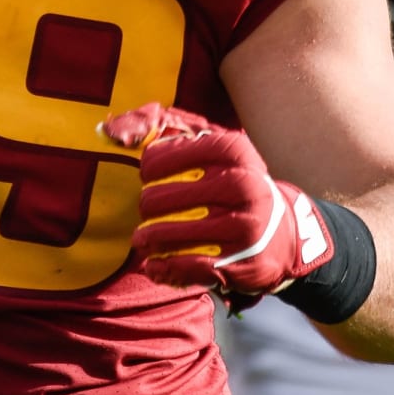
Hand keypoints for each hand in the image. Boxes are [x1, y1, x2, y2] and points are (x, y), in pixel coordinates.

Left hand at [101, 103, 333, 299]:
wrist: (284, 231)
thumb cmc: (234, 182)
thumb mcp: (213, 147)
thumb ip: (164, 127)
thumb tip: (108, 129)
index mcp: (232, 151)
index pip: (166, 156)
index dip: (149, 167)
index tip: (149, 176)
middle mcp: (242, 185)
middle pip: (162, 197)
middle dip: (147, 206)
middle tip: (148, 210)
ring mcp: (245, 226)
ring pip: (171, 233)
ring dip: (149, 239)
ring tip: (143, 239)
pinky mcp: (243, 262)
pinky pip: (189, 265)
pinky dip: (165, 267)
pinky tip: (155, 265)